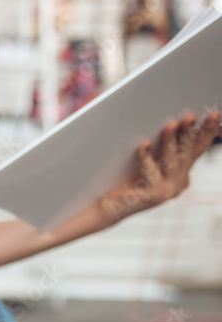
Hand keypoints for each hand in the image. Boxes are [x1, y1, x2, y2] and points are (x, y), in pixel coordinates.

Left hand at [98, 109, 220, 225]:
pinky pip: (152, 171)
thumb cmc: (128, 181)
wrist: (110, 207)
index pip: (197, 150)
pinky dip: (146, 156)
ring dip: (171, 141)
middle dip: (190, 133)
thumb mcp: (150, 163)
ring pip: (173, 161)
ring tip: (169, 125)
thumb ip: (163, 149)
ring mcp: (169, 190)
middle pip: (188, 154)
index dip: (206, 132)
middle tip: (190, 116)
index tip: (214, 115)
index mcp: (182, 173)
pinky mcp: (154, 195)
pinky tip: (143, 144)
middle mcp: (179, 183)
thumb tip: (172, 122)